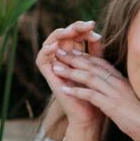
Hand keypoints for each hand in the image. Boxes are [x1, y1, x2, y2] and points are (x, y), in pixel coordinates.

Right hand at [35, 21, 105, 140]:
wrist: (91, 116)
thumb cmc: (96, 93)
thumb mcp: (98, 67)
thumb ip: (96, 50)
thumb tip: (96, 33)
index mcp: (75, 54)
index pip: (75, 34)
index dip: (82, 28)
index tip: (93, 25)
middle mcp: (63, 58)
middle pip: (63, 36)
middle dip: (73, 28)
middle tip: (85, 25)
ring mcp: (54, 66)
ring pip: (50, 43)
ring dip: (59, 35)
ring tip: (70, 31)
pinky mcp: (48, 76)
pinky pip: (41, 59)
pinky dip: (46, 50)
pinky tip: (55, 46)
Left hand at [51, 50, 139, 140]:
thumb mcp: (130, 99)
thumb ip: (120, 91)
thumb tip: (110, 89)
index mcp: (122, 80)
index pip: (101, 63)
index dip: (86, 56)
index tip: (73, 52)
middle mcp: (118, 83)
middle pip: (93, 66)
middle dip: (74, 58)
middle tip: (60, 53)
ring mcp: (115, 93)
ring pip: (89, 77)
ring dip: (71, 72)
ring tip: (57, 68)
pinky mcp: (112, 106)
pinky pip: (90, 95)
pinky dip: (76, 92)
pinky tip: (64, 90)